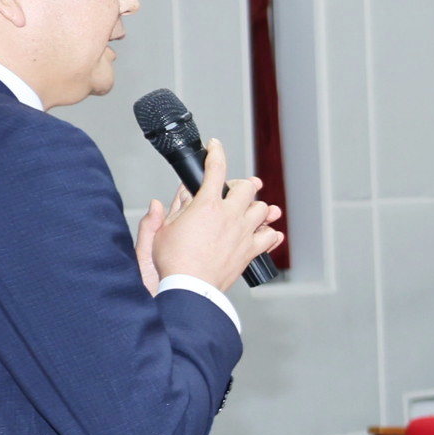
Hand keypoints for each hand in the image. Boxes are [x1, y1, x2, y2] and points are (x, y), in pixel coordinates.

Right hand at [140, 137, 278, 296]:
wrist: (189, 288)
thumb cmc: (174, 263)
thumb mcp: (162, 231)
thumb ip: (168, 211)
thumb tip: (172, 199)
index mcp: (206, 206)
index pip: (215, 169)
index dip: (216, 152)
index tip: (215, 146)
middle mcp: (230, 216)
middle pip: (248, 187)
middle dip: (241, 185)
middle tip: (232, 190)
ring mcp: (243, 233)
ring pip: (263, 209)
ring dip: (257, 208)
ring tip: (248, 212)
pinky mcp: (250, 250)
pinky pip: (271, 237)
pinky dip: (270, 233)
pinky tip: (264, 233)